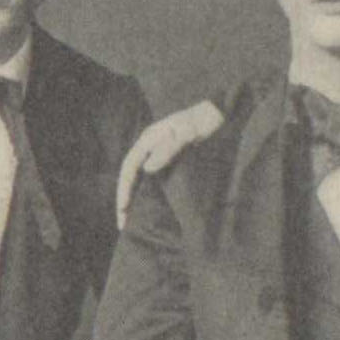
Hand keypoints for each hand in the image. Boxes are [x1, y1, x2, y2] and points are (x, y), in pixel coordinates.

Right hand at [114, 101, 225, 227]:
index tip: (123, 208)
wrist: (217, 115)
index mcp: (148, 139)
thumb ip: (168, 149)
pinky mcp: (172, 162)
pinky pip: (156, 182)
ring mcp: (160, 155)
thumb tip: (147, 169)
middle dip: (125, 199)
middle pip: (131, 176)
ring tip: (132, 222)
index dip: (124, 188)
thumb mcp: (186, 133)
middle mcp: (150, 148)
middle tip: (122, 224)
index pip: (129, 167)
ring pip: (141, 181)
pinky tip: (153, 210)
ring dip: (136, 200)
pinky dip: (150, 195)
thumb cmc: (201, 122)